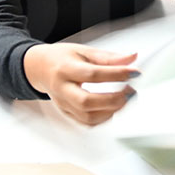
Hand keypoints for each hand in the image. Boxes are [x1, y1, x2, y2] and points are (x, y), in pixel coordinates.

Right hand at [22, 43, 137, 125]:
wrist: (40, 68)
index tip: (134, 72)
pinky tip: (112, 108)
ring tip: (125, 99)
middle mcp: (62, 89)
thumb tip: (131, 59)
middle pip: (86, 101)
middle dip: (113, 99)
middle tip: (130, 91)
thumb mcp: (83, 51)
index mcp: (65, 69)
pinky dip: (103, 118)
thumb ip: (108, 57)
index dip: (116, 74)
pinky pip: (86, 123)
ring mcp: (64, 104)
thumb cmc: (61, 58)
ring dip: (110, 111)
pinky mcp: (67, 113)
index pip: (92, 74)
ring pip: (87, 117)